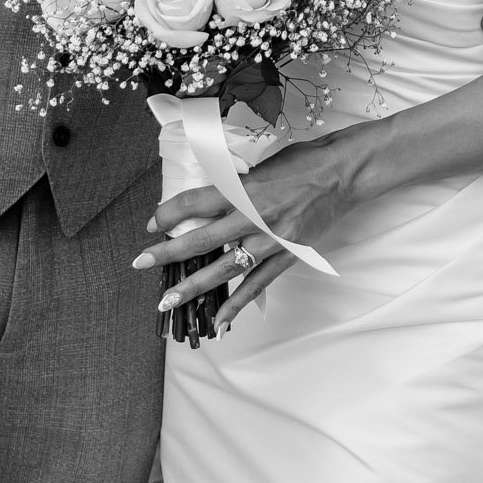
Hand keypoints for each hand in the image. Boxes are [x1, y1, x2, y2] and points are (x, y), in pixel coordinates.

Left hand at [133, 135, 353, 332]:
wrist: (343, 174)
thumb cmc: (302, 162)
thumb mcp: (259, 167)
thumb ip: (232, 188)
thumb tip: (203, 206)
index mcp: (245, 189)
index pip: (195, 203)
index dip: (169, 214)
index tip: (153, 224)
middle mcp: (255, 216)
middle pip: (202, 239)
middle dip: (168, 253)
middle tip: (140, 264)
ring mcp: (272, 241)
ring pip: (225, 268)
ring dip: (194, 286)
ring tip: (168, 301)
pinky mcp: (288, 256)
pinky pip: (257, 284)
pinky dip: (238, 304)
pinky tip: (220, 321)